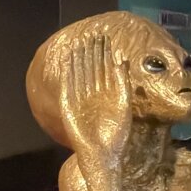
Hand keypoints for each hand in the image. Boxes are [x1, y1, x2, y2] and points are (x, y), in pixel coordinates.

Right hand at [59, 34, 130, 160]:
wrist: (101, 155)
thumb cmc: (115, 134)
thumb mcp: (123, 104)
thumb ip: (122, 83)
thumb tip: (122, 60)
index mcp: (106, 94)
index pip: (104, 69)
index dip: (104, 54)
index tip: (106, 38)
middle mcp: (93, 94)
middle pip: (91, 69)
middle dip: (92, 53)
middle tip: (92, 35)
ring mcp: (80, 99)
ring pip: (79, 75)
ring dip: (79, 60)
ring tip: (79, 43)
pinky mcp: (68, 106)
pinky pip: (67, 86)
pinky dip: (66, 74)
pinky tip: (67, 61)